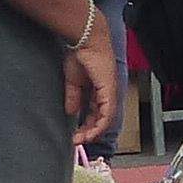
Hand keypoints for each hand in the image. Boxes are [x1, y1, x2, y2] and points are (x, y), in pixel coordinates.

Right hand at [65, 12, 118, 145]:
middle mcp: (108, 94)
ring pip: (106, 120)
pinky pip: (107, 114)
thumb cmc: (81, 56)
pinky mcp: (110, 92)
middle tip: (77, 141)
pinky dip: (99, 126)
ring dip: (93, 132)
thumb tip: (71, 112)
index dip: (87, 125)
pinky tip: (90, 133)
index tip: (76, 134)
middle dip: (89, 132)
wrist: (86, 41)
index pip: (97, 113)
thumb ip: (74, 97)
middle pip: (102, 119)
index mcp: (100, 90)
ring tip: (81, 140)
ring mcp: (111, 93)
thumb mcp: (74, 82)